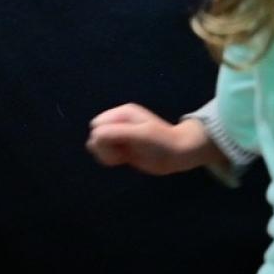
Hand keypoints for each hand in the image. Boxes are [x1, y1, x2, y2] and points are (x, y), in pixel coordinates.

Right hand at [87, 105, 212, 175]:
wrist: (179, 153)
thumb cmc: (161, 141)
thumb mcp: (139, 134)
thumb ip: (116, 133)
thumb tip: (94, 136)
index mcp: (122, 114)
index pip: (97, 125)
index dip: (103, 137)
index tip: (118, 145)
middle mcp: (119, 123)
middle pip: (95, 135)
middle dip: (104, 147)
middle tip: (122, 153)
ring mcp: (120, 135)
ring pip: (98, 145)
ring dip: (107, 154)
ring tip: (123, 157)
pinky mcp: (122, 148)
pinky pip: (105, 153)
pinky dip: (111, 159)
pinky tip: (124, 160)